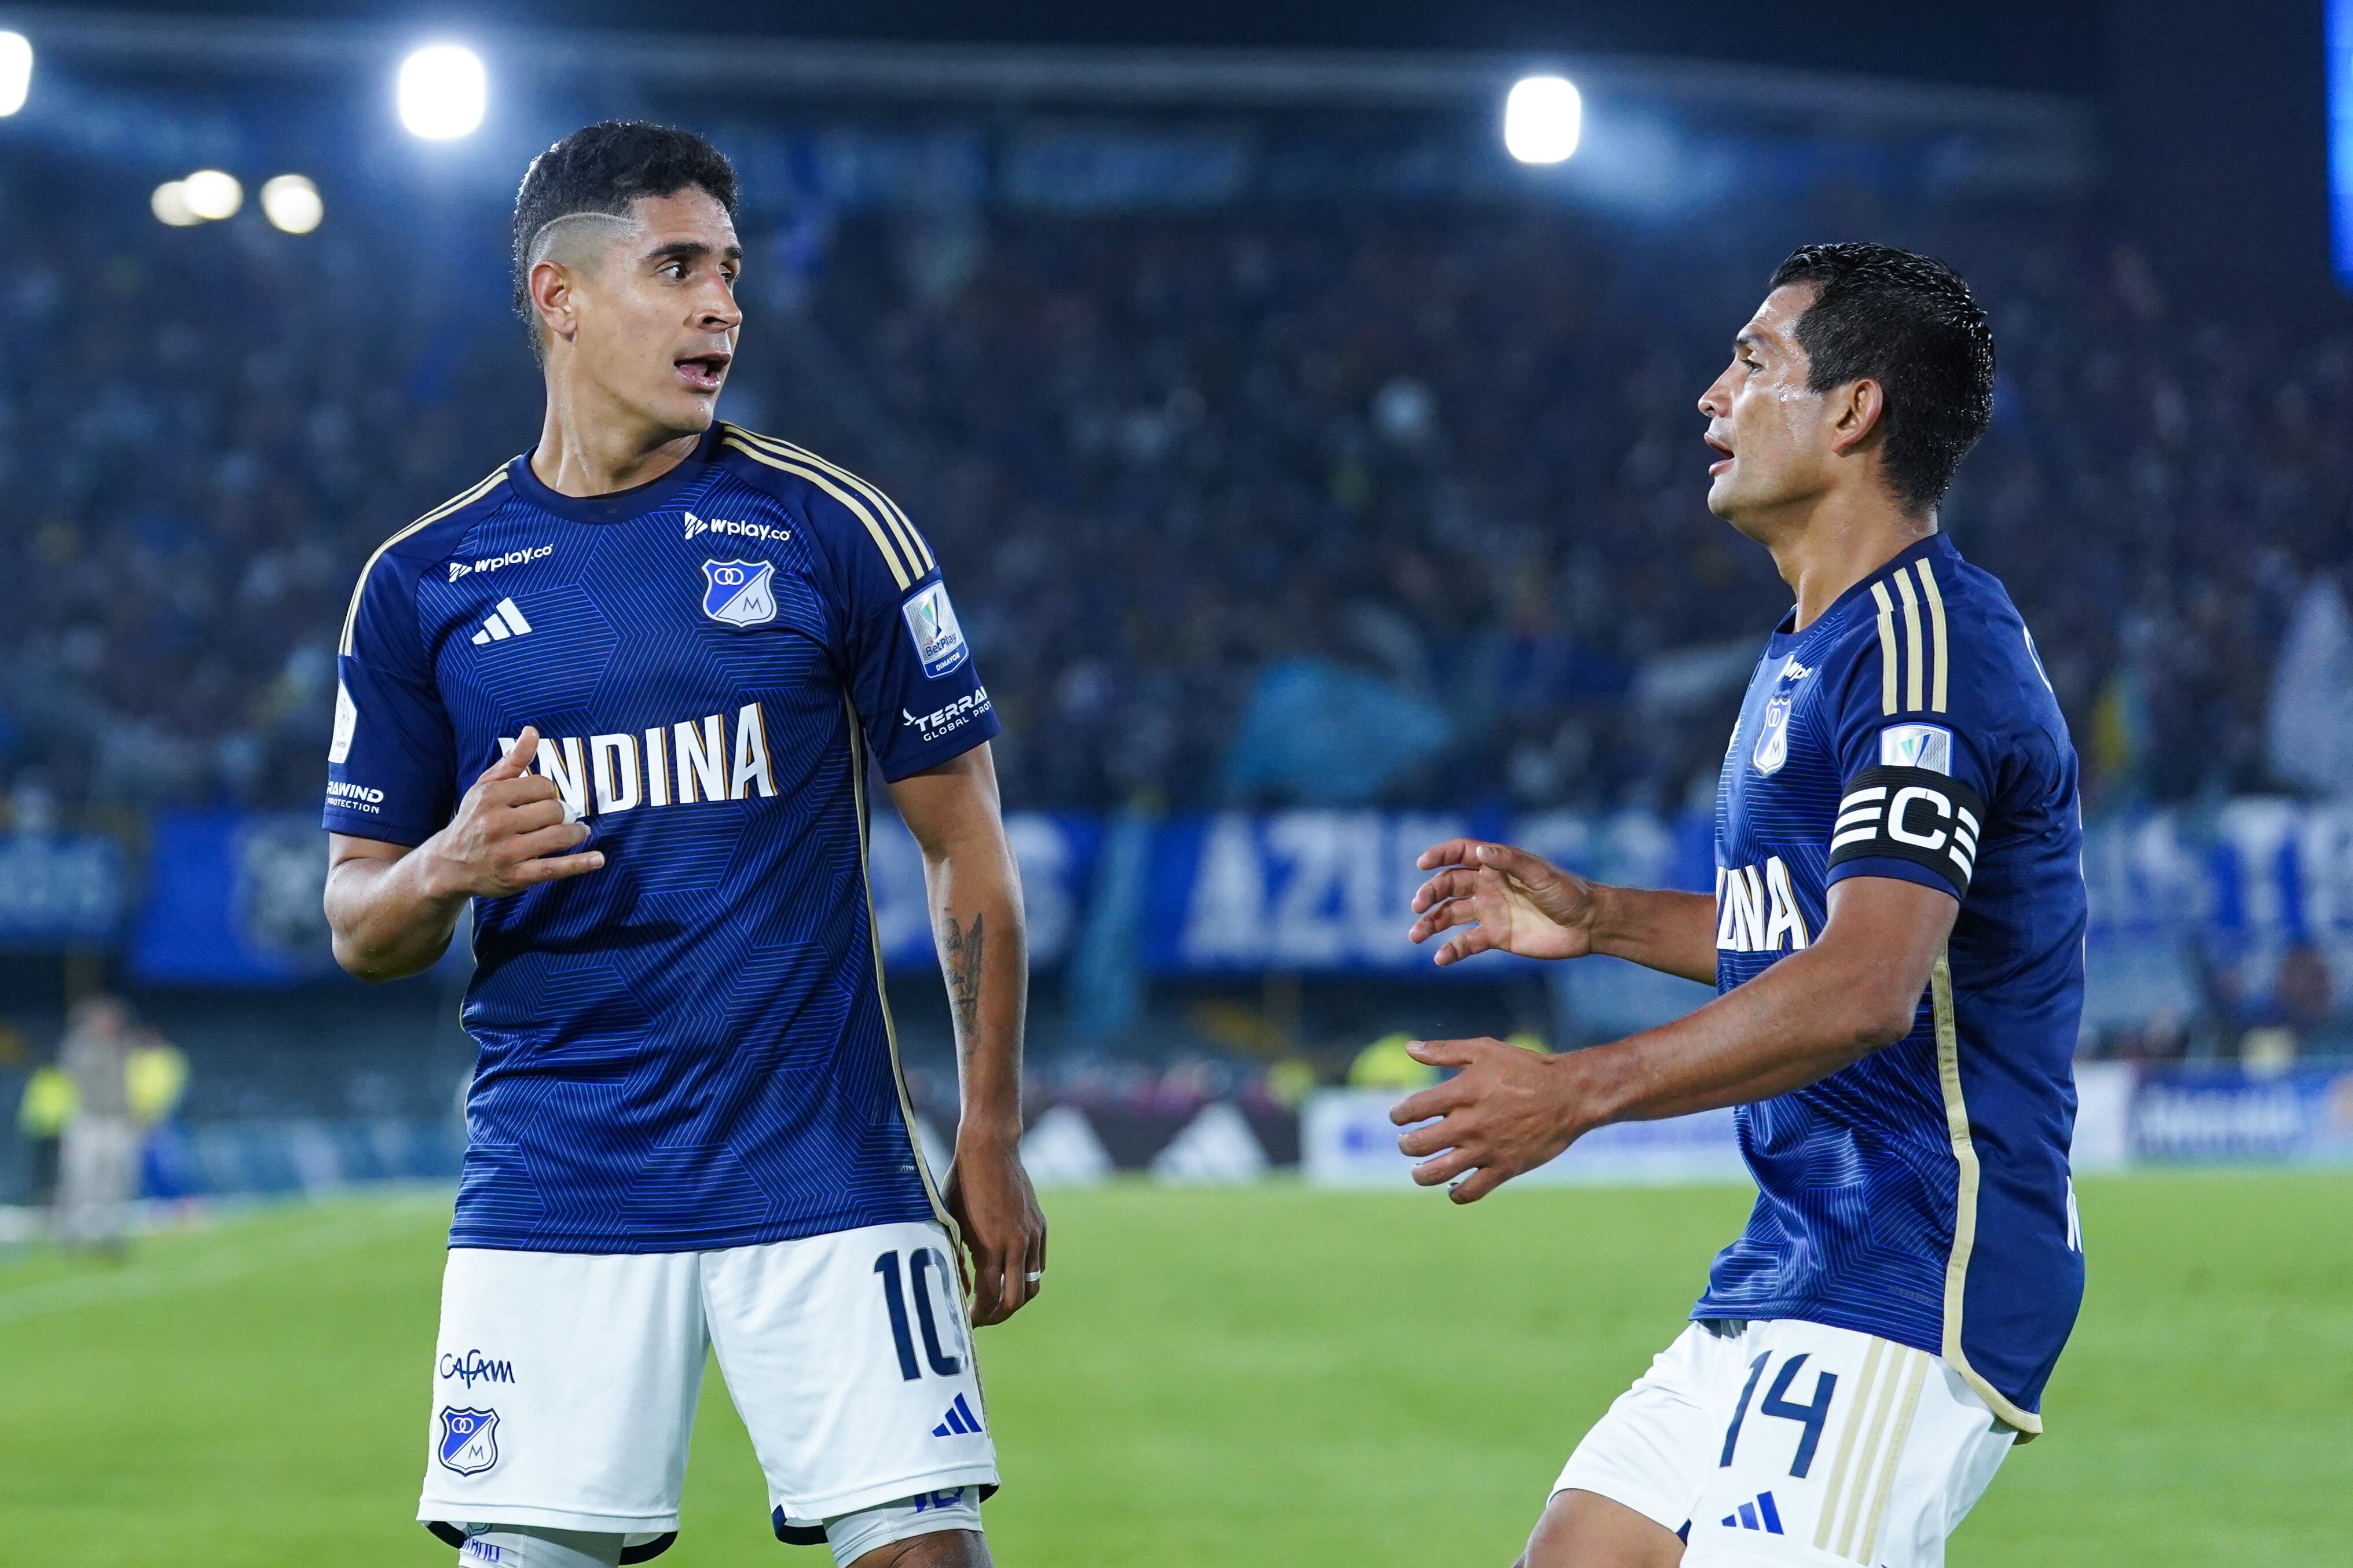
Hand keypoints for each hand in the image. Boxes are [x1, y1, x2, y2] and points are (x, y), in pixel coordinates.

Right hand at [424, 726, 604, 897]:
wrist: (449, 864)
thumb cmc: (474, 819)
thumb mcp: (485, 786)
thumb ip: (512, 760)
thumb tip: (532, 732)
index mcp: (491, 797)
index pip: (543, 786)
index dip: (549, 792)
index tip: (543, 799)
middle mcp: (496, 824)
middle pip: (554, 810)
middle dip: (561, 813)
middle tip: (558, 818)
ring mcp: (507, 852)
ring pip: (558, 836)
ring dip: (576, 833)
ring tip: (579, 831)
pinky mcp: (516, 877)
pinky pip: (554, 868)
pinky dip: (580, 863)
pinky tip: (598, 859)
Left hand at [943, 1131, 1045, 1325]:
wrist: (991, 1149)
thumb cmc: (963, 1185)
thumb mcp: (952, 1225)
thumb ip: (956, 1261)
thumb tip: (965, 1290)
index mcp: (991, 1247)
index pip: (989, 1299)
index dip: (977, 1317)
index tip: (965, 1321)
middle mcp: (1016, 1245)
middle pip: (1015, 1301)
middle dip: (997, 1316)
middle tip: (981, 1318)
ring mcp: (1032, 1236)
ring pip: (1033, 1285)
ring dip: (1015, 1299)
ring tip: (997, 1301)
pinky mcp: (1040, 1226)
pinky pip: (1039, 1263)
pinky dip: (1026, 1276)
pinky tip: (1008, 1273)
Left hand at [1390, 1037, 1601, 1201]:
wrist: (1569, 1095)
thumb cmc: (1525, 1069)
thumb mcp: (1484, 1050)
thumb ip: (1444, 1051)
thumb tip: (1409, 1049)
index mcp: (1463, 1092)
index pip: (1413, 1109)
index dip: (1399, 1115)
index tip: (1399, 1116)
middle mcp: (1470, 1123)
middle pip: (1419, 1144)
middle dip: (1405, 1145)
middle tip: (1406, 1143)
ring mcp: (1487, 1149)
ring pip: (1438, 1173)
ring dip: (1420, 1174)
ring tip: (1418, 1170)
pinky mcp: (1504, 1169)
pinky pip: (1470, 1192)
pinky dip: (1455, 1194)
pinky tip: (1452, 1187)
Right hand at [1408, 839, 1598, 965]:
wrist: (1589, 925)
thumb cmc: (1568, 892)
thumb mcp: (1541, 874)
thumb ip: (1510, 861)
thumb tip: (1479, 850)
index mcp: (1497, 865)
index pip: (1460, 853)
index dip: (1439, 855)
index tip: (1422, 864)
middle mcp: (1488, 886)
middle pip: (1448, 885)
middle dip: (1430, 894)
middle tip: (1418, 906)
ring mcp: (1490, 911)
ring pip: (1450, 914)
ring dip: (1431, 922)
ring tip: (1416, 935)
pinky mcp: (1496, 936)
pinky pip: (1467, 942)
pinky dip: (1451, 950)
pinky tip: (1440, 958)